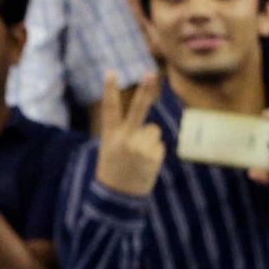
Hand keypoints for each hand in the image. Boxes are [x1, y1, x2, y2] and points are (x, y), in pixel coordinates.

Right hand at [94, 71, 164, 196]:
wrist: (116, 197)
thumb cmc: (113, 169)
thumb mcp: (110, 149)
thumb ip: (126, 134)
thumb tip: (152, 127)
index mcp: (110, 135)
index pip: (110, 109)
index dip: (110, 89)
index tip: (111, 71)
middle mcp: (125, 139)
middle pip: (138, 110)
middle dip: (145, 91)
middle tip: (151, 74)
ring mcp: (140, 147)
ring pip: (153, 131)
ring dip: (149, 141)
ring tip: (137, 157)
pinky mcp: (154, 156)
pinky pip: (159, 145)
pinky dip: (154, 153)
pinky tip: (144, 165)